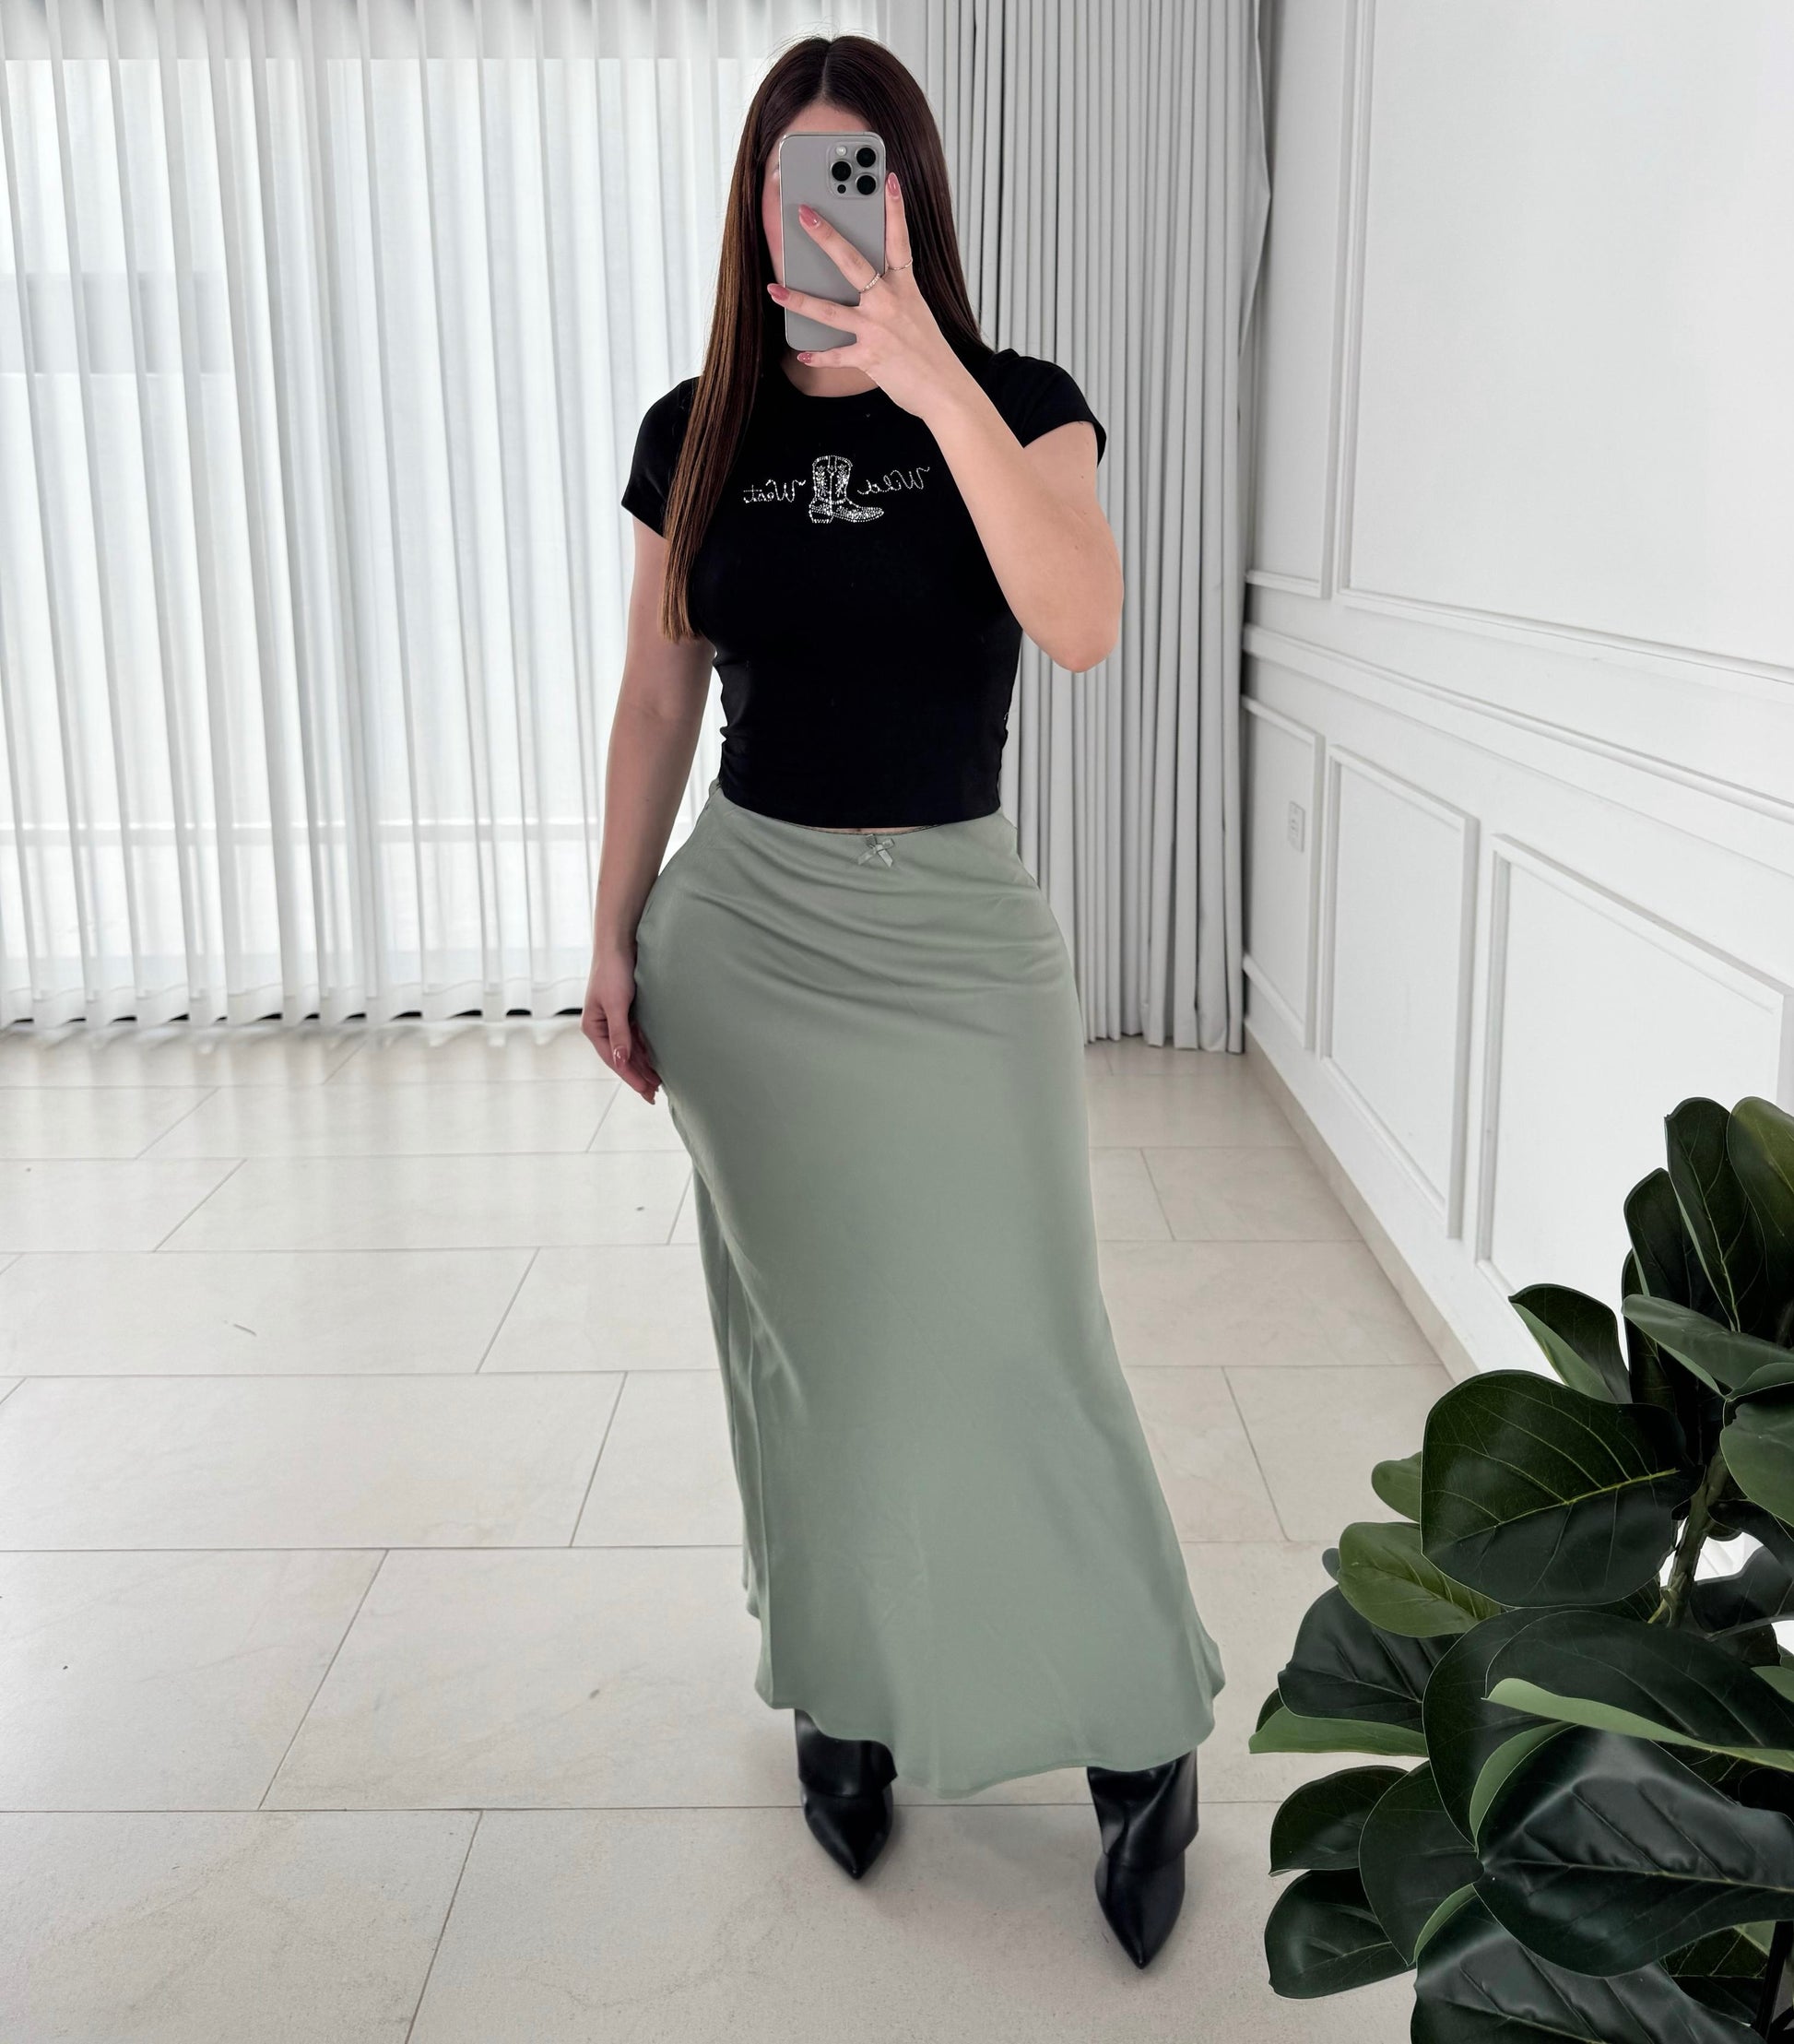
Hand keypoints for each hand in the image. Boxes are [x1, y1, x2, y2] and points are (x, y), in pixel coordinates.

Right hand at [582, 945, 660, 1101]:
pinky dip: (646, 1050)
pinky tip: (657, 1060)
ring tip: (659, 1082)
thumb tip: (622, 1061)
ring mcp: (615, 1020)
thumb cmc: (614, 971)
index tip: (647, 1092)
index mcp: (593, 1027)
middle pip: (622, 1058)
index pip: (614, 1060)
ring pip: (631, 1050)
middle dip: (639, 1076)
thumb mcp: (617, 1005)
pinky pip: (637, 1038)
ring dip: (644, 1066)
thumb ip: (620, 1034)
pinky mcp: (627, 1012)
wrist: (619, 944)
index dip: (631, 1077)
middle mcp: (602, 1026)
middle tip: (655, 1095)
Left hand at [766, 173, 973, 422]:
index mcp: (905, 288)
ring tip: (773, 289)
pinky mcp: (870, 358)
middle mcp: (890, 303)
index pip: (899, 240)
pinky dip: (818, 356)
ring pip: (831, 311)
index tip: (887, 179)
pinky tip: (801, 353)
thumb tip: (864, 287)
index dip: (894, 208)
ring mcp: (878, 330)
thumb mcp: (916, 313)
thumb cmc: (930, 352)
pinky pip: (836, 355)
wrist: (945, 390)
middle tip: (804, 213)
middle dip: (827, 236)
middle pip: (853, 262)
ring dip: (798, 300)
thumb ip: (892, 296)